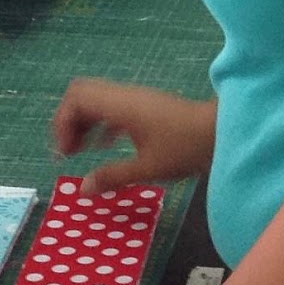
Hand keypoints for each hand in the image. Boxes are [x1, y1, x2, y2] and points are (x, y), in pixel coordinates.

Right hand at [53, 79, 216, 193]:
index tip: (64, 154)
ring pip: (96, 100)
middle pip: (81, 94)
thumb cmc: (185, 148)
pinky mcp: (145, 105)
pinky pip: (112, 106)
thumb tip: (82, 190)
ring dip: (83, 122)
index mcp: (120, 106)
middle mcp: (124, 96)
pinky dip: (100, 123)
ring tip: (79, 151)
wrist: (221, 131)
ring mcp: (135, 98)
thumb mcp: (147, 168)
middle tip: (68, 151)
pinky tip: (103, 146)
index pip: (76, 101)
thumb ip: (112, 177)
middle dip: (68, 121)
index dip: (62, 125)